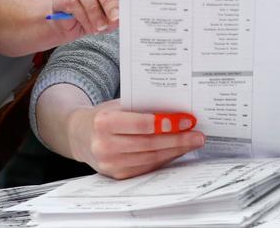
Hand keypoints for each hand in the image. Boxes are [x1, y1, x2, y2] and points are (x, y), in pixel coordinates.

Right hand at [51, 0, 119, 37]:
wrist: (72, 26)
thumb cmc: (96, 15)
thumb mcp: (112, 13)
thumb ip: (119, 9)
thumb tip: (125, 12)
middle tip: (115, 16)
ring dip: (94, 10)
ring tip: (101, 25)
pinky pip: (72, 2)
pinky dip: (84, 16)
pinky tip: (90, 25)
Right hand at [67, 99, 203, 178]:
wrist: (80, 134)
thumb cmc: (105, 115)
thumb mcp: (118, 105)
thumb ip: (143, 107)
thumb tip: (177, 111)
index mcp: (104, 122)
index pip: (142, 124)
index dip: (167, 123)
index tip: (187, 120)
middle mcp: (105, 145)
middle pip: (149, 144)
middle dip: (178, 140)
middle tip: (198, 135)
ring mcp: (110, 163)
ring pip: (151, 158)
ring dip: (175, 151)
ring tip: (193, 143)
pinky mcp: (117, 175)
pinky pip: (147, 167)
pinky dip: (165, 159)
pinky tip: (177, 151)